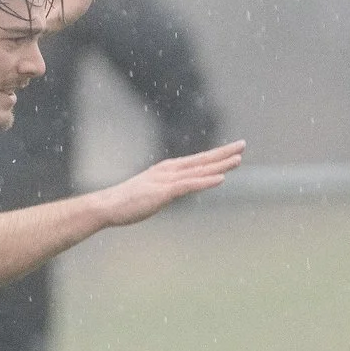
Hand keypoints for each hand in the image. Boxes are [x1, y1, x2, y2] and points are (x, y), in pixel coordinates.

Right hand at [91, 141, 245, 226]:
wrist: (107, 205)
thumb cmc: (125, 202)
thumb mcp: (149, 193)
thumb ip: (163, 191)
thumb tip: (170, 194)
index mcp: (166, 170)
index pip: (196, 161)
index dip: (215, 155)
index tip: (231, 151)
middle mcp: (169, 171)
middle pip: (201, 161)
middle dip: (223, 153)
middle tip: (242, 145)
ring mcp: (166, 180)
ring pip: (199, 171)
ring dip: (220, 165)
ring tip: (238, 160)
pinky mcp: (164, 192)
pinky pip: (189, 185)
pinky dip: (206, 181)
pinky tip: (221, 179)